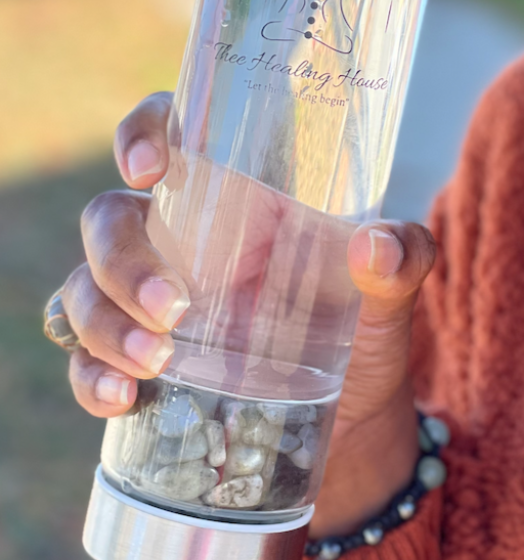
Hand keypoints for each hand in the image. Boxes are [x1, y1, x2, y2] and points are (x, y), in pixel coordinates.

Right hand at [63, 91, 436, 535]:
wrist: (356, 427)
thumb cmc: (366, 337)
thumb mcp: (391, 297)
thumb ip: (403, 261)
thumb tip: (378, 247)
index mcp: (239, 202)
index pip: (173, 137)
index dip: (143, 132)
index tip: (148, 167)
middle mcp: (185, 243)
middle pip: (109, 219)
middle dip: (123, 259)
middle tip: (174, 307)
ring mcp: (154, 303)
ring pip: (86, 288)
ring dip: (105, 322)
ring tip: (158, 361)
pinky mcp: (143, 363)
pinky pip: (84, 360)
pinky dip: (90, 376)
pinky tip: (122, 397)